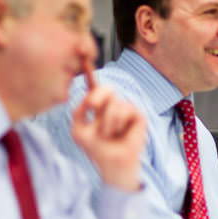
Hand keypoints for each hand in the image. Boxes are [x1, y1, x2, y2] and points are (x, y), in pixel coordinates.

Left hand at [71, 58, 145, 191]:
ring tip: (109, 134)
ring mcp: (126, 109)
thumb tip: (88, 99)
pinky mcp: (138, 116)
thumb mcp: (78, 130)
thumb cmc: (96, 149)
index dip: (90, 71)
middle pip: (106, 88)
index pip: (94, 86)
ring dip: (107, 122)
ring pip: (114, 103)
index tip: (83, 54)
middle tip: (93, 108)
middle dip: (97, 96)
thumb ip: (78, 112)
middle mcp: (113, 105)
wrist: (111, 163)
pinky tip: (120, 133)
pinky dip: (118, 123)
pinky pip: (126, 109)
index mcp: (98, 106)